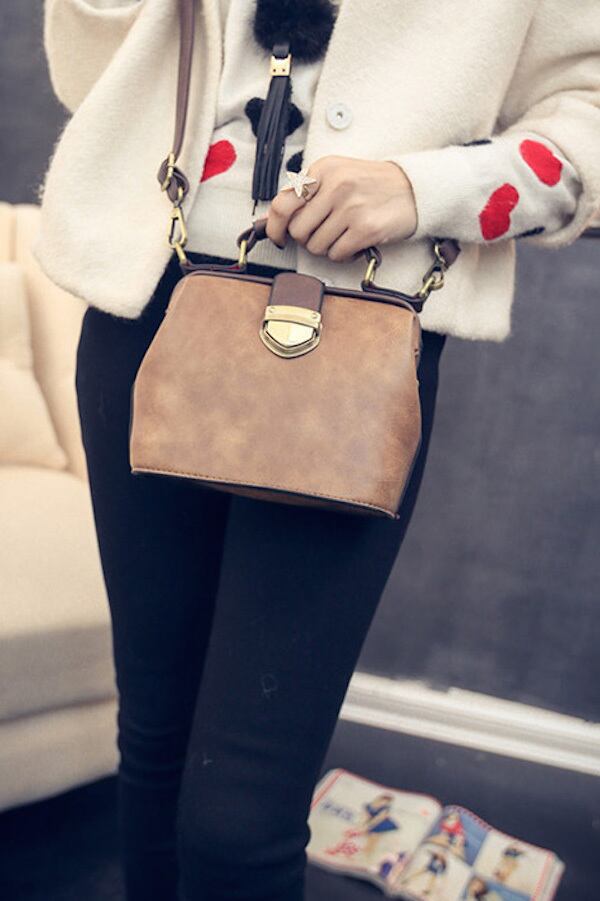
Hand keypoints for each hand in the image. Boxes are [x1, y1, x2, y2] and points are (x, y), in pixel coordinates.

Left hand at [265, 155, 417, 261]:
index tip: (278, 237)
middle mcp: (335, 186)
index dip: (274, 227)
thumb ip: (308, 192)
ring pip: (316, 246)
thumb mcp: (337, 175)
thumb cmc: (372, 185)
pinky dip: (342, 255)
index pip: (283, 203)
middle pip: (298, 231)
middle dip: (307, 239)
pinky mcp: (365, 229)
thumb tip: (275, 219)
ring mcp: (351, 208)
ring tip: (342, 235)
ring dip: (326, 248)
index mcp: (323, 169)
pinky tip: (353, 243)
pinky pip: (336, 254)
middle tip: (324, 233)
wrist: (414, 189)